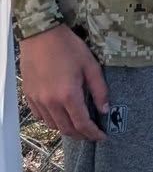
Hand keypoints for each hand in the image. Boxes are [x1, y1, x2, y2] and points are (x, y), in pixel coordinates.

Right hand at [21, 24, 108, 140]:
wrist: (41, 34)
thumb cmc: (68, 47)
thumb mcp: (91, 65)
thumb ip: (99, 90)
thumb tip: (105, 109)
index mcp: (68, 95)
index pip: (82, 124)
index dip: (93, 134)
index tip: (102, 137)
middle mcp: (51, 102)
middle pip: (67, 129)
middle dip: (81, 135)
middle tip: (92, 133)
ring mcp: (37, 100)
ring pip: (53, 125)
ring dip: (67, 129)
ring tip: (78, 124)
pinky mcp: (29, 96)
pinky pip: (40, 117)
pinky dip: (52, 121)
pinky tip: (61, 115)